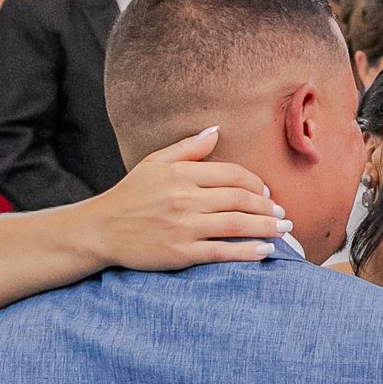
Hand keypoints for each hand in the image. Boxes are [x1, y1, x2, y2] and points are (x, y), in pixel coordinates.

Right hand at [86, 127, 284, 269]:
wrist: (99, 229)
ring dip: (266, 227)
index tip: (268, 193)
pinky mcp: (180, 253)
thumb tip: (216, 131)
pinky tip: (265, 252)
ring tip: (283, 229)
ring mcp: (183, 226)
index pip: (232, 174)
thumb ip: (188, 148)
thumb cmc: (129, 196)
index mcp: (181, 173)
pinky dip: (247, 252)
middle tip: (282, 214)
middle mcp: (184, 198)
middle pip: (240, 199)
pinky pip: (221, 251)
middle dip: (267, 206)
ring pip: (236, 224)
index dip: (256, 183)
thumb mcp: (154, 163)